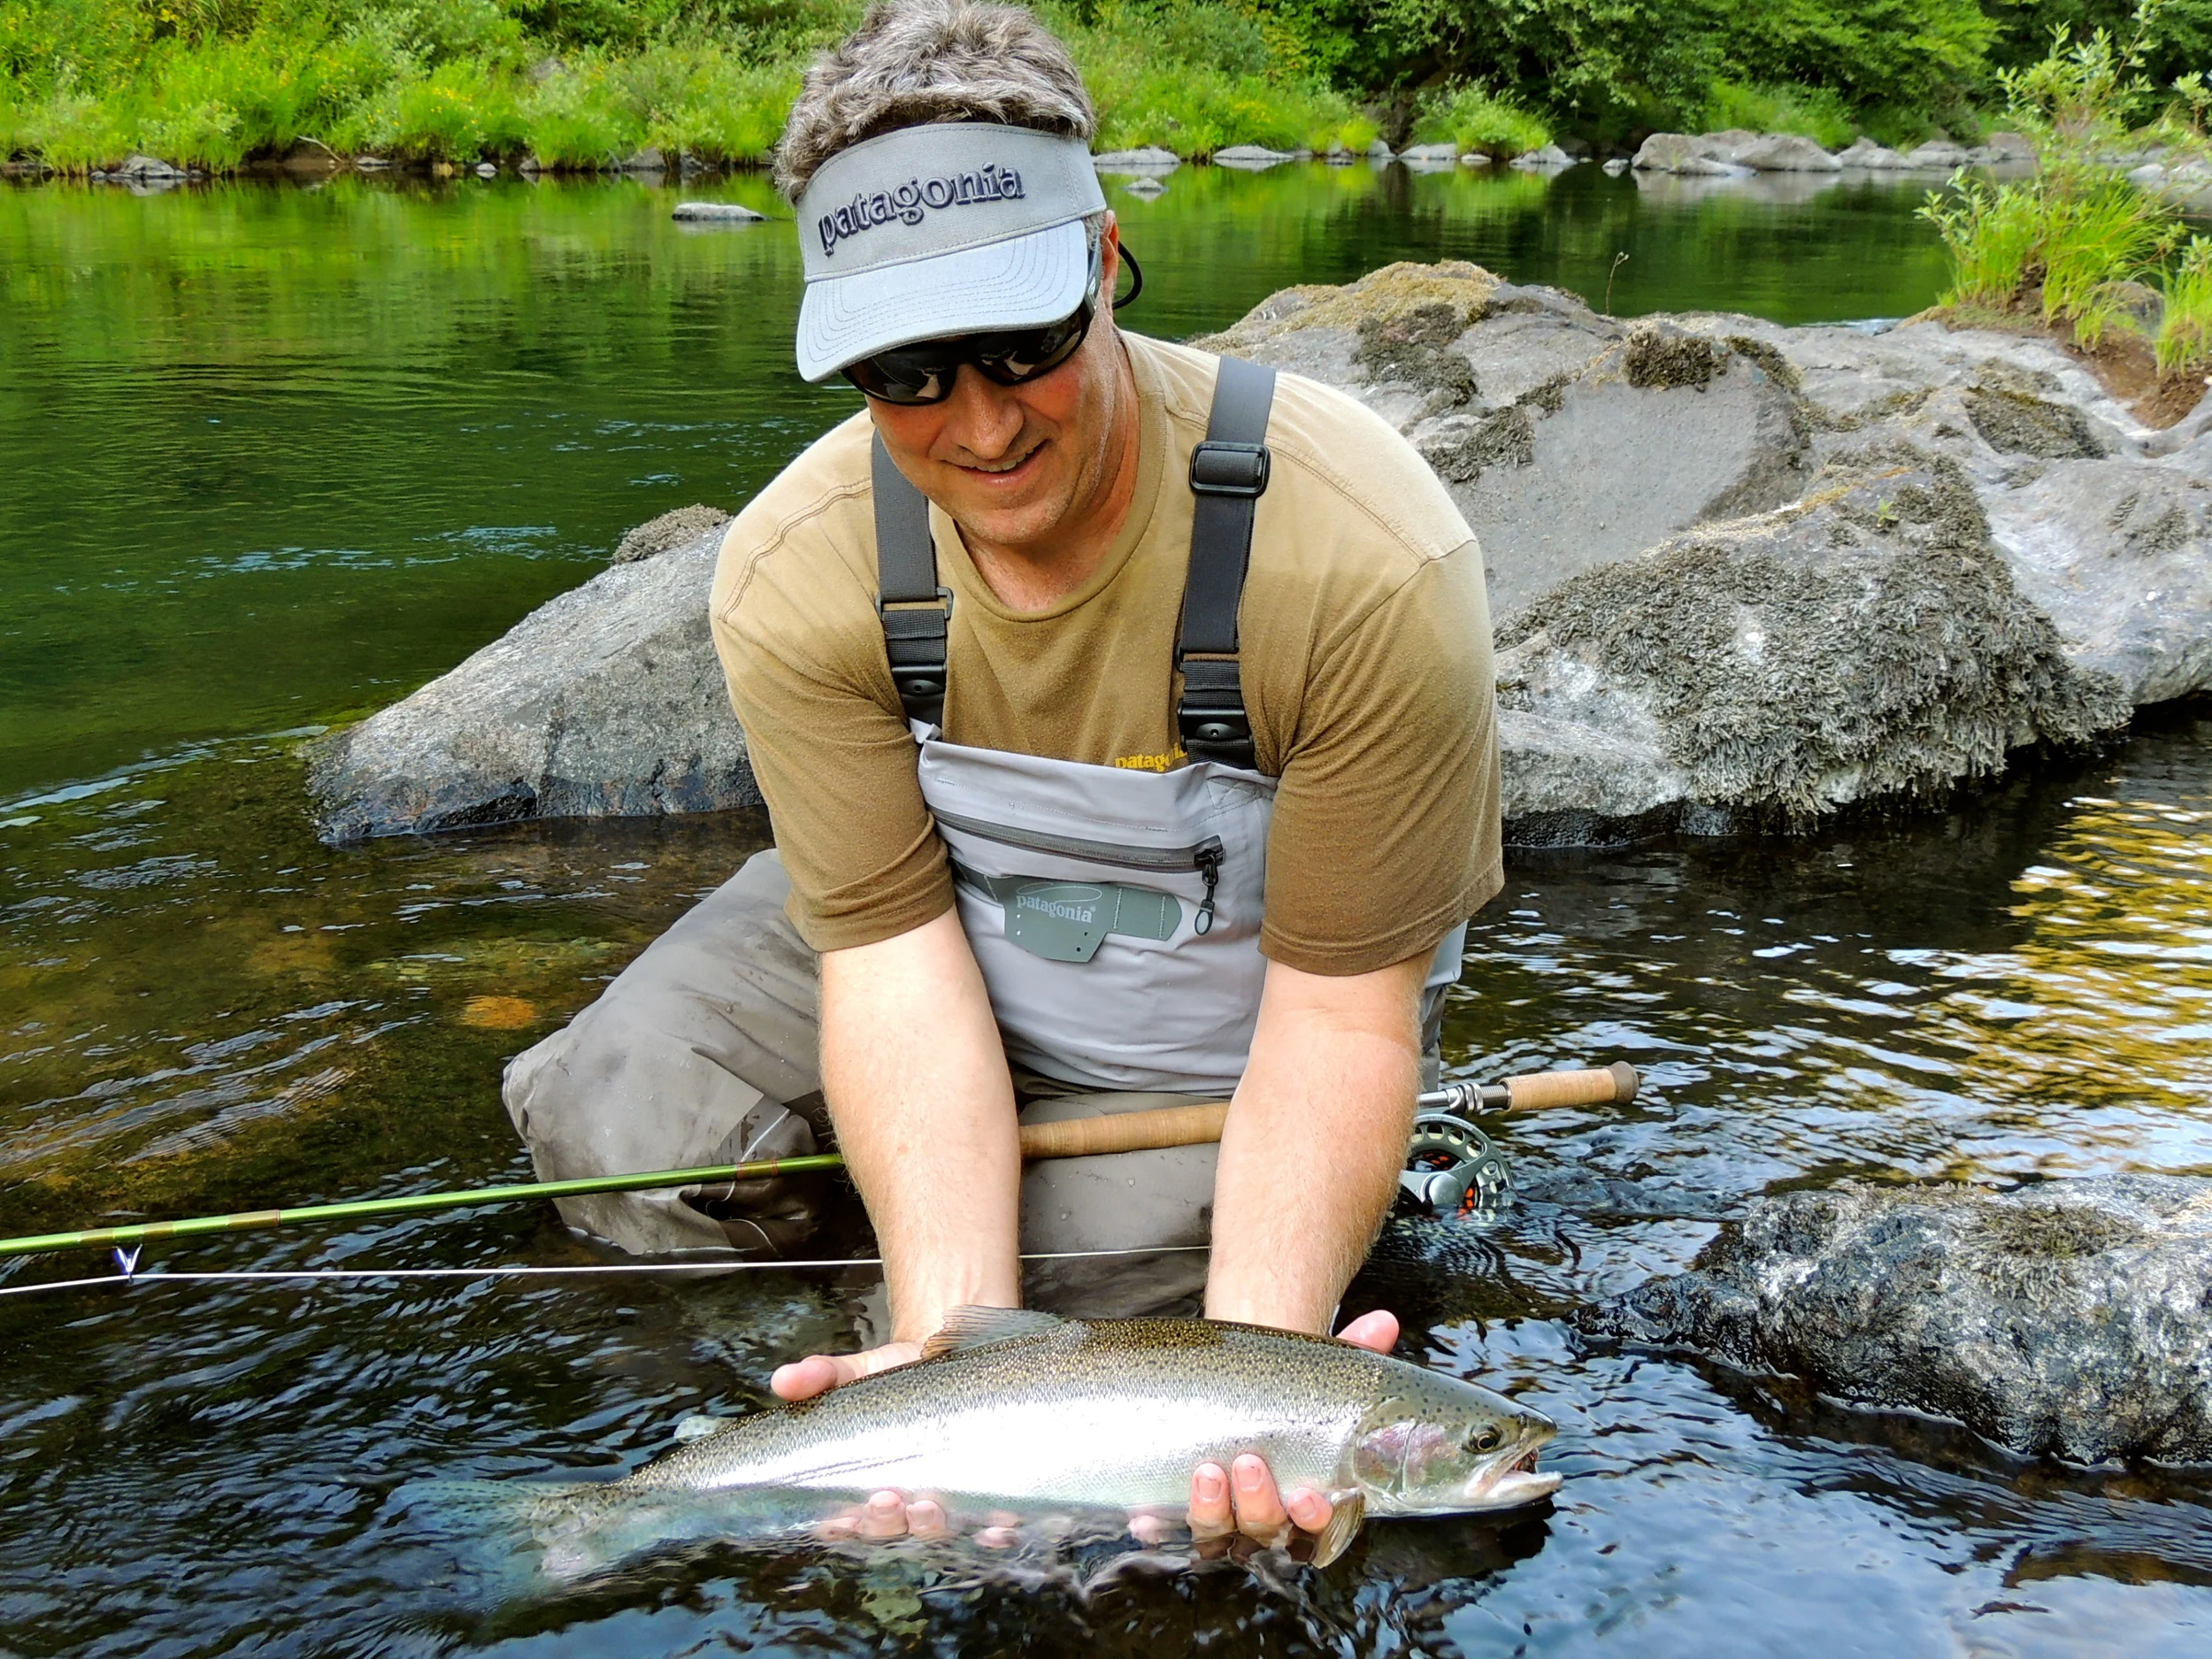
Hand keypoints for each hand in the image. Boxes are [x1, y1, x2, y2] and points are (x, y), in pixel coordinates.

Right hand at [774, 1343, 1023, 1544]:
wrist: (951, 1358)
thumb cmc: (897, 1377)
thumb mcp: (858, 1372)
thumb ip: (823, 1377)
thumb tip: (782, 1379)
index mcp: (864, 1483)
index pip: (843, 1519)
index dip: (839, 1525)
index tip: (840, 1516)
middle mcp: (903, 1501)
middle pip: (888, 1529)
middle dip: (885, 1522)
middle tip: (887, 1500)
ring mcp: (943, 1502)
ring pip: (934, 1531)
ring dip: (929, 1527)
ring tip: (928, 1507)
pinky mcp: (984, 1494)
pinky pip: (988, 1525)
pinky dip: (992, 1534)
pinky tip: (996, 1529)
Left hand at [1179, 1309, 1397, 1553]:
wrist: (1238, 1390)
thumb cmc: (1286, 1394)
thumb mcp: (1322, 1373)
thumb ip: (1355, 1350)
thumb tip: (1384, 1323)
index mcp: (1309, 1497)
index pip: (1319, 1529)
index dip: (1314, 1520)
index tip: (1307, 1496)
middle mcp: (1267, 1518)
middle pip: (1266, 1533)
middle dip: (1258, 1504)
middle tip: (1250, 1463)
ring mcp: (1224, 1519)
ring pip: (1219, 1535)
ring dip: (1212, 1511)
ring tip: (1207, 1469)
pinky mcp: (1181, 1510)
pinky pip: (1169, 1529)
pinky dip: (1158, 1527)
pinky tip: (1145, 1517)